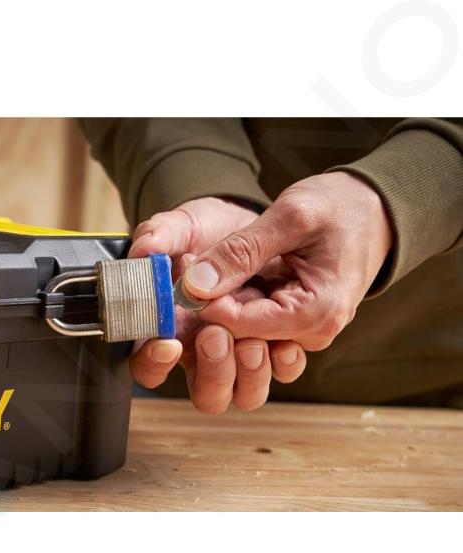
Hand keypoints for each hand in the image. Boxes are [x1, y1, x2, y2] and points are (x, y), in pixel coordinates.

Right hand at [127, 197, 306, 413]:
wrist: (252, 219)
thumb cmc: (209, 229)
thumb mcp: (183, 225)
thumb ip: (160, 234)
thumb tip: (145, 250)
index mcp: (170, 328)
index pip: (149, 366)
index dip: (154, 362)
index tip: (168, 341)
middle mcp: (204, 349)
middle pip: (206, 395)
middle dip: (214, 372)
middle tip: (216, 336)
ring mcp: (242, 349)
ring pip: (246, 393)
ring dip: (250, 373)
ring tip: (254, 340)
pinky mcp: (276, 341)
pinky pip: (283, 370)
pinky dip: (285, 361)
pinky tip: (285, 338)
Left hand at [183, 173, 392, 350]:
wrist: (374, 211)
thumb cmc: (341, 208)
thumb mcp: (290, 218)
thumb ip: (241, 253)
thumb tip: (194, 285)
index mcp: (315, 315)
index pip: (239, 325)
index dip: (204, 300)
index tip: (185, 267)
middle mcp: (308, 335)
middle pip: (239, 337)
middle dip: (209, 305)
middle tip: (189, 268)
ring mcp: (299, 332)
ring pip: (240, 334)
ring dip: (218, 304)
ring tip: (207, 268)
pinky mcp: (289, 322)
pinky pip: (250, 322)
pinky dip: (232, 300)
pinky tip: (223, 276)